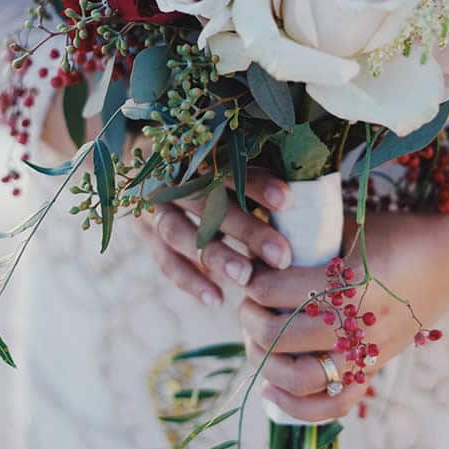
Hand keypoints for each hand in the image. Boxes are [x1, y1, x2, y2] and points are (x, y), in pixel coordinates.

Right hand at [134, 169, 294, 306]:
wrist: (150, 161)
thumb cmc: (208, 160)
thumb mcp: (226, 155)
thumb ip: (254, 169)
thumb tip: (303, 189)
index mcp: (193, 150)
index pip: (226, 166)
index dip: (256, 183)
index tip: (288, 201)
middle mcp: (169, 177)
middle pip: (206, 203)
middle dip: (246, 230)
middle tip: (281, 256)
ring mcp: (153, 206)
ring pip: (180, 233)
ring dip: (216, 257)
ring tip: (247, 279)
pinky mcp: (146, 233)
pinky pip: (165, 259)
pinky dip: (190, 280)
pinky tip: (216, 298)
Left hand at [239, 182, 448, 421]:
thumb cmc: (397, 233)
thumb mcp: (350, 228)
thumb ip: (308, 240)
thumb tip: (258, 249)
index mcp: (350, 283)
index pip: (278, 291)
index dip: (253, 283)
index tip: (249, 273)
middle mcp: (359, 325)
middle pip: (281, 336)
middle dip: (251, 320)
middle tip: (246, 305)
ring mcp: (368, 352)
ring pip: (300, 377)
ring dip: (265, 361)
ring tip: (254, 341)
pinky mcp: (374, 368)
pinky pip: (334, 405)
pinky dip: (297, 407)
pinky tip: (270, 389)